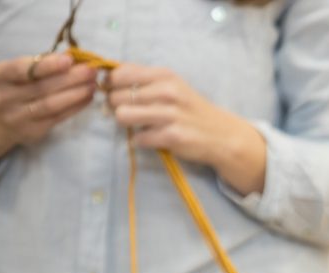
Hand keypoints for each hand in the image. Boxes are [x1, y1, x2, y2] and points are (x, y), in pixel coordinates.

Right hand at [0, 53, 96, 166]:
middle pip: (41, 87)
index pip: (21, 69)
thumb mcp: (18, 73)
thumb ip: (40, 65)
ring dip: (76, 94)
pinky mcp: (32, 131)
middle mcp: (4, 97)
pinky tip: (88, 98)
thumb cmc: (15, 88)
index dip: (47, 65)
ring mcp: (17, 117)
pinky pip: (58, 118)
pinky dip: (75, 107)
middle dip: (70, 78)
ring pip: (50, 104)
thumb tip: (72, 59)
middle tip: (91, 71)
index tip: (69, 60)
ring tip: (93, 85)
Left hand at [106, 64, 265, 193]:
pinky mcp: (172, 137)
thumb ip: (143, 78)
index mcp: (165, 76)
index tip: (117, 94)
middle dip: (116, 106)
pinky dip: (141, 140)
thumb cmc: (191, 109)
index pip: (120, 74)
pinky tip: (152, 138)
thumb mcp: (172, 85)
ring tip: (138, 124)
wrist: (222, 135)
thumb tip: (106, 80)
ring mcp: (170, 115)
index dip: (111, 85)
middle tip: (130, 112)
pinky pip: (138, 138)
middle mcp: (167, 92)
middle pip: (117, 96)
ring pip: (123, 116)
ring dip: (126, 123)